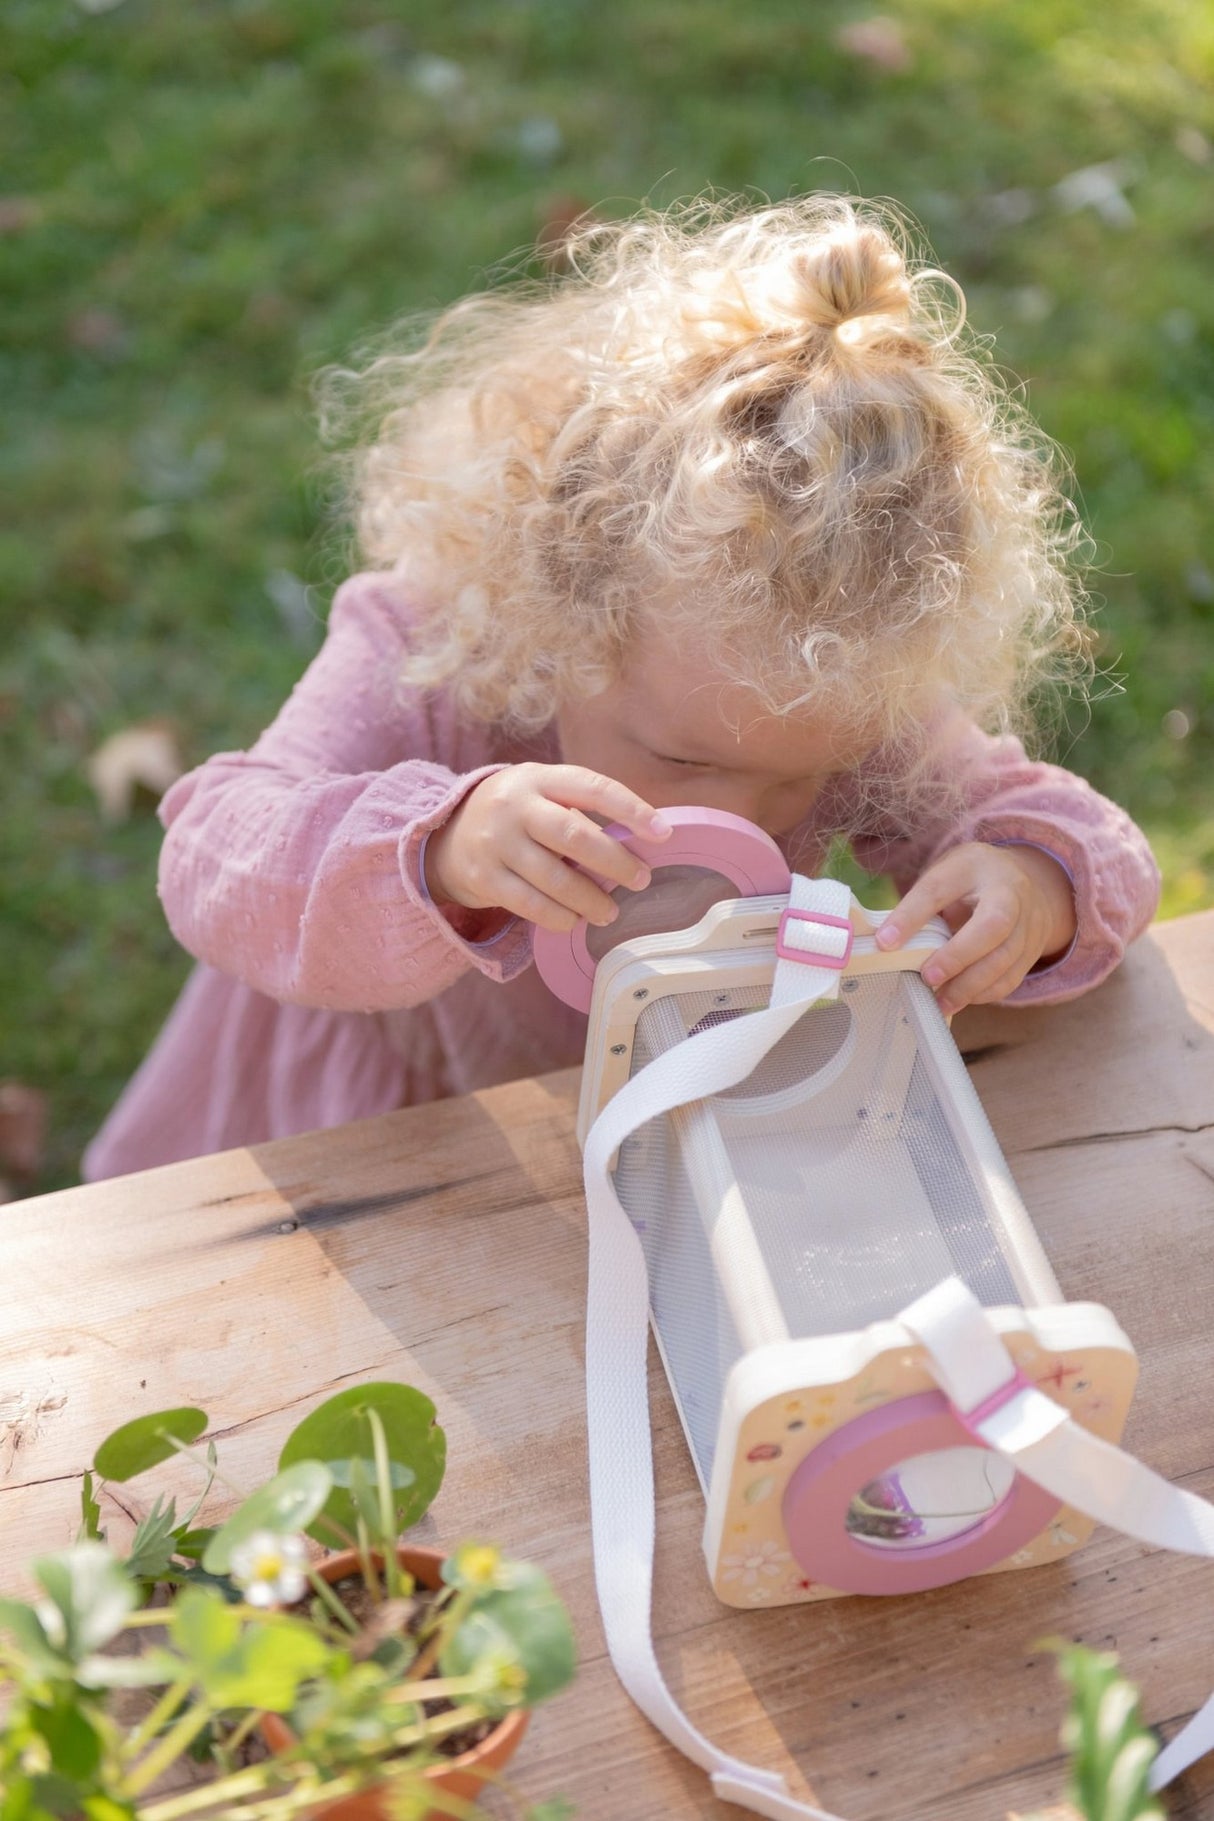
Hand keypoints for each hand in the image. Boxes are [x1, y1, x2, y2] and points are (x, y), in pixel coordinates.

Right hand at [424, 763, 670, 932]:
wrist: (449, 835)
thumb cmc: (518, 816)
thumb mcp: (543, 795)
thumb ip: (582, 812)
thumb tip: (638, 845)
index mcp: (539, 778)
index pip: (593, 788)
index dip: (632, 810)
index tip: (663, 833)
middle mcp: (514, 806)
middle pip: (574, 835)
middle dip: (615, 861)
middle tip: (642, 880)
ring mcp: (495, 842)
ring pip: (554, 878)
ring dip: (591, 899)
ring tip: (611, 911)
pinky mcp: (484, 878)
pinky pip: (531, 904)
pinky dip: (559, 916)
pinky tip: (575, 920)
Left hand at [874, 841, 1076, 1014]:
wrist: (1022, 883)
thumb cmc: (970, 882)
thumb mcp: (945, 877)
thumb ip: (921, 904)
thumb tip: (888, 943)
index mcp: (975, 866)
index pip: (939, 888)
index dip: (911, 915)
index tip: (885, 942)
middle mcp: (1010, 891)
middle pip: (993, 925)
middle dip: (958, 956)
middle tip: (927, 978)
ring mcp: (1029, 921)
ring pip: (1006, 957)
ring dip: (970, 985)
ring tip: (939, 1001)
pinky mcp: (1033, 949)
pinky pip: (1012, 977)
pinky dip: (985, 993)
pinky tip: (961, 999)